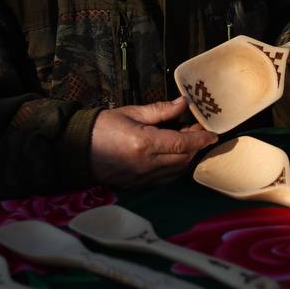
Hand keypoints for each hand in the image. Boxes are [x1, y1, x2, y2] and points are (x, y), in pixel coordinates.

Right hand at [89, 97, 218, 187]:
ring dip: (186, 158)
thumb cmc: (102, 126)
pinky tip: (174, 156)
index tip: (213, 134)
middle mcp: (146, 164)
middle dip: (195, 146)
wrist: (76, 149)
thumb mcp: (132, 112)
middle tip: (198, 130)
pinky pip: (165, 179)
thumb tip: (183, 103)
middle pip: (183, 159)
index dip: (201, 139)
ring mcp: (142, 178)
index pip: (182, 144)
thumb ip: (161, 110)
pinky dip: (175, 168)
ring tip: (187, 141)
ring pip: (176, 171)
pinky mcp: (138, 185)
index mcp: (144, 144)